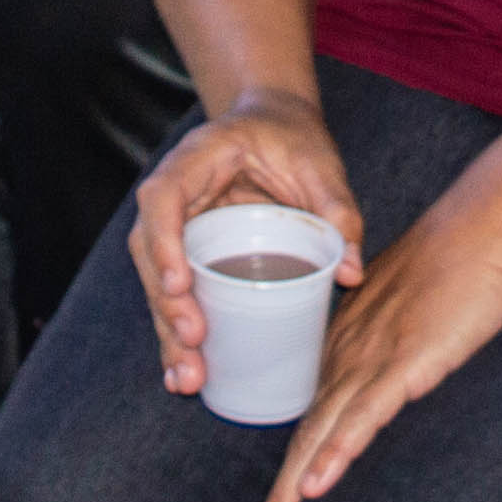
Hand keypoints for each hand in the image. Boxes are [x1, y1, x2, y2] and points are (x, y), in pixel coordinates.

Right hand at [125, 91, 362, 404]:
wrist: (274, 121)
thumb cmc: (294, 138)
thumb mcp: (321, 164)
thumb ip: (338, 209)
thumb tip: (351, 273)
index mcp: (196, 159)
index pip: (162, 199)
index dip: (164, 243)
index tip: (179, 286)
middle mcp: (174, 193)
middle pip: (150, 251)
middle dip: (167, 304)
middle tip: (193, 344)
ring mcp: (177, 226)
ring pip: (158, 281)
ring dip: (169, 332)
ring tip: (189, 379)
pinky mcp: (189, 253)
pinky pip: (176, 294)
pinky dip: (180, 334)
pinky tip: (190, 376)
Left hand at [254, 209, 501, 501]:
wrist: (481, 228)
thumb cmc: (456, 259)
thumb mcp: (412, 304)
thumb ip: (395, 335)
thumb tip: (393, 361)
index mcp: (347, 339)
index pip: (313, 406)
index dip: (297, 454)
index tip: (285, 493)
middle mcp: (348, 353)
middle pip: (307, 429)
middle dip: (284, 487)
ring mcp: (372, 359)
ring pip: (324, 432)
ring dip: (296, 483)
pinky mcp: (403, 364)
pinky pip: (362, 418)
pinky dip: (336, 453)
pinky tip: (316, 485)